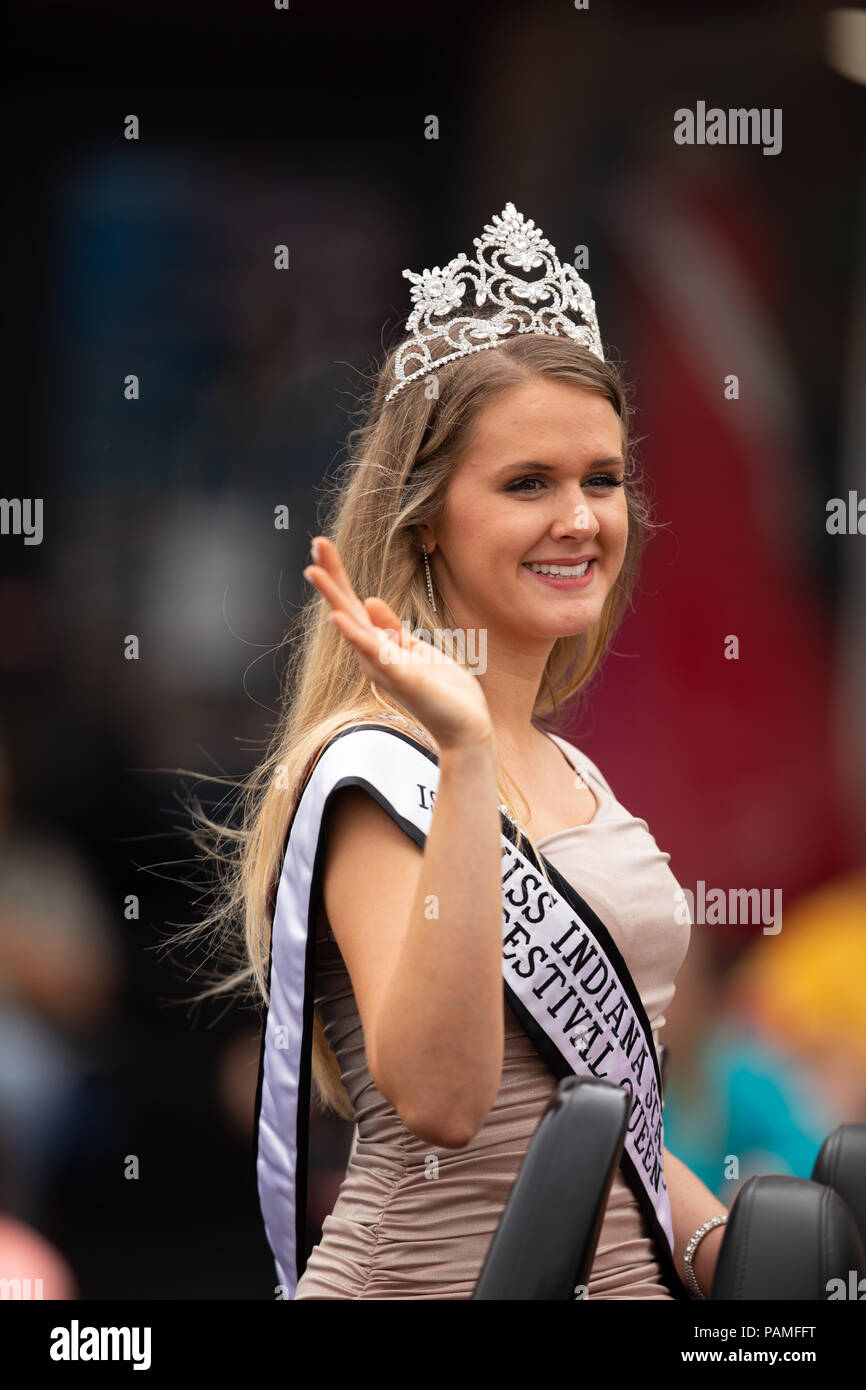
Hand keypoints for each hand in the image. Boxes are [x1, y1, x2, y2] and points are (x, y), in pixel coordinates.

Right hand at [303, 536, 494, 752]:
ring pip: (353, 627)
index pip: (353, 606)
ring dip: (334, 598)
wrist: (465, 729)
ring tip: (314, 571)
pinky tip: (340, 617)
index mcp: (379, 647)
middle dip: (332, 577)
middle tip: (315, 543)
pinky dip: (356, 635)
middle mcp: (374, 657)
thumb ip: (393, 629)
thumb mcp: (418, 651)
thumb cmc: (443, 693)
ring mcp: (385, 668)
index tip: (323, 545)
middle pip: (346, 609)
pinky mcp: (402, 679)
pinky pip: (376, 653)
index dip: (339, 576)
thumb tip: (370, 600)